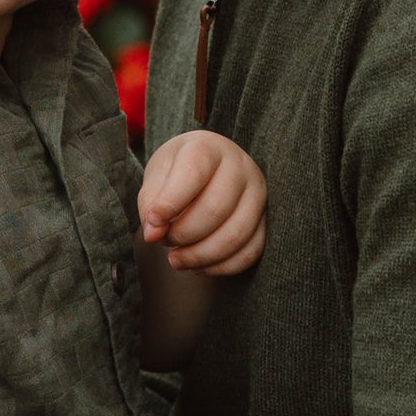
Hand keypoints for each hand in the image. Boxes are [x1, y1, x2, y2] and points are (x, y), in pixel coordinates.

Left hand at [139, 128, 266, 277]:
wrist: (206, 169)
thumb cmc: (178, 172)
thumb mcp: (157, 177)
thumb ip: (150, 203)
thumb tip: (153, 235)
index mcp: (209, 148)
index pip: (193, 175)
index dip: (170, 204)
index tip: (152, 223)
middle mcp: (240, 167)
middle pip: (215, 210)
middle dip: (183, 234)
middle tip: (164, 240)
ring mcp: (257, 193)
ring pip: (236, 235)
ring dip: (201, 256)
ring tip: (176, 260)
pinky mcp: (265, 220)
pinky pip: (250, 252)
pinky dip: (221, 267)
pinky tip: (198, 266)